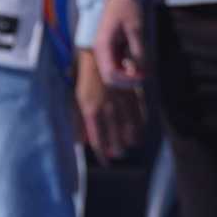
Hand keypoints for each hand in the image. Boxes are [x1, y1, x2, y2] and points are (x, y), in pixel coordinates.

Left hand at [75, 47, 144, 163]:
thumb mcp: (75, 100)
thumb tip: (80, 142)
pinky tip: (140, 132)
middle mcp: (108, 108)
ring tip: (130, 146)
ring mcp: (122, 101)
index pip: (99, 139)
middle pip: (116, 137)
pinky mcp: (132, 93)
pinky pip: (140, 114)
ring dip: (131, 140)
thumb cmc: (84, 79)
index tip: (106, 162)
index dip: (103, 153)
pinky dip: (141, 125)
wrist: (98, 54)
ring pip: (130, 128)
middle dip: (117, 149)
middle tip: (118, 155)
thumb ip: (77, 122)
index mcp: (91, 110)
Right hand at [94, 0, 146, 87]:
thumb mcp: (136, 29)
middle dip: (127, 81)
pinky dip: (126, 70)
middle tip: (144, 76)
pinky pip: (116, 67)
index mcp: (103, 45)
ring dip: (127, 77)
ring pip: (112, 75)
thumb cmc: (128, 10)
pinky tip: (137, 64)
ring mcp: (104, 52)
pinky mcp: (110, 51)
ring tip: (142, 69)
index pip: (110, 74)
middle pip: (109, 78)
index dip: (127, 80)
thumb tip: (141, 71)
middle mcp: (100, 51)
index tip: (143, 76)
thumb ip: (138, 50)